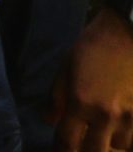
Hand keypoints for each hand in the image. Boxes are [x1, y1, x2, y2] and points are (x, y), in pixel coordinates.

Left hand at [52, 8, 132, 151]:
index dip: (61, 151)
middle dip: (85, 150)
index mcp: (80, 103)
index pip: (67, 141)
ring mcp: (129, 117)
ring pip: (118, 147)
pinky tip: (120, 131)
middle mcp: (105, 115)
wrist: (127, 34)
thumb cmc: (92, 48)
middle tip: (81, 143)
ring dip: (108, 143)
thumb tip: (49, 120)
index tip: (60, 151)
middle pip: (94, 151)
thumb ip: (56, 98)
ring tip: (102, 133)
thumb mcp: (65, 68)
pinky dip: (127, 140)